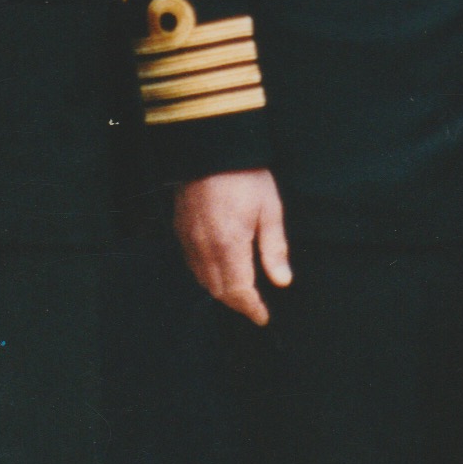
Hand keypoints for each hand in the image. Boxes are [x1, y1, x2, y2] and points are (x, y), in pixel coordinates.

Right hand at [173, 170, 291, 324]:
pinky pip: (191, 264)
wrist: (211, 146)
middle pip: (218, 291)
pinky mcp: (180, 230)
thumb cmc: (246, 175)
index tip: (264, 318)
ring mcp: (188, 239)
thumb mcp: (270, 209)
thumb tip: (282, 281)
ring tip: (241, 294)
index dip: (252, 309)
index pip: (238, 291)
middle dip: (237, 304)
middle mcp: (204, 247)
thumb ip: (274, 248)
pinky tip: (220, 272)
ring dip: (221, 292)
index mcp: (229, 245)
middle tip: (255, 308)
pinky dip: (206, 276)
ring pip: (202, 280)